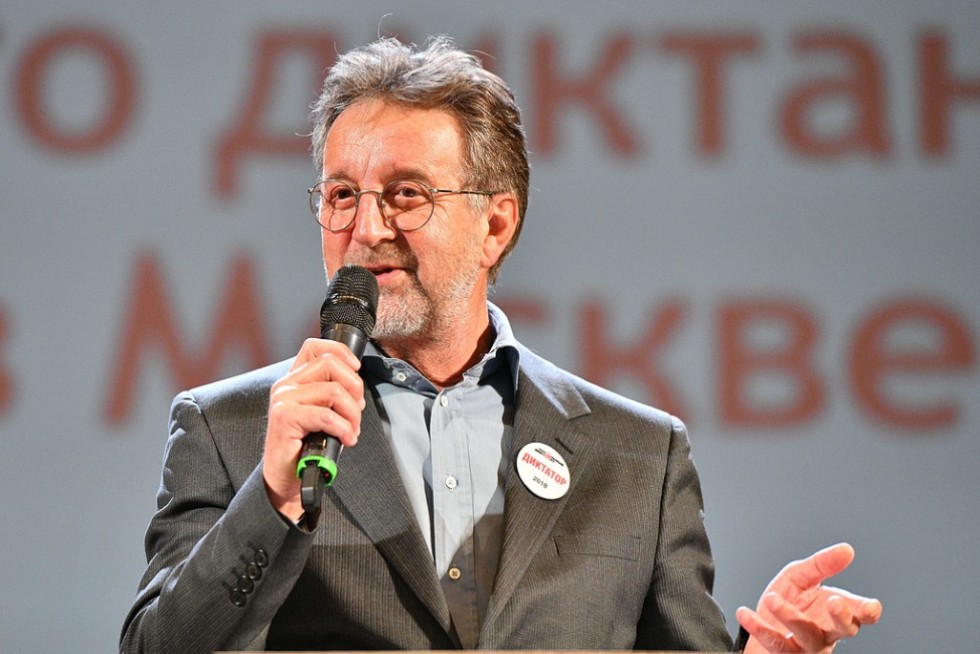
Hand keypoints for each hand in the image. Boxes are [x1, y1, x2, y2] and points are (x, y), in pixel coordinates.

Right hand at [262, 338, 365, 520]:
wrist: (285, 477)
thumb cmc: (306, 446)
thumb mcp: (322, 413)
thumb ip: (333, 394)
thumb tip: (357, 385)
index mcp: (295, 379)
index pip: (315, 347)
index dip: (341, 352)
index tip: (356, 369)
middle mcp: (286, 384)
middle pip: (331, 364)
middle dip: (355, 388)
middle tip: (357, 411)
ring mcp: (283, 399)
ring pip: (334, 391)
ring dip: (353, 414)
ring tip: (352, 430)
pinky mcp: (284, 417)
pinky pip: (326, 415)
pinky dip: (344, 428)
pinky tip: (347, 439)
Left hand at [738, 543, 881, 652]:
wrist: (760, 621)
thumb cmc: (787, 599)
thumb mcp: (800, 577)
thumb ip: (822, 565)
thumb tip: (847, 550)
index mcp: (835, 612)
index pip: (860, 614)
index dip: (868, 611)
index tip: (870, 606)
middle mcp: (827, 632)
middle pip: (844, 630)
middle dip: (842, 617)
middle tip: (834, 601)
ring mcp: (807, 647)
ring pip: (807, 637)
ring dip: (790, 617)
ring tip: (771, 598)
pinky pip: (775, 644)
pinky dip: (759, 628)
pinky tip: (744, 613)